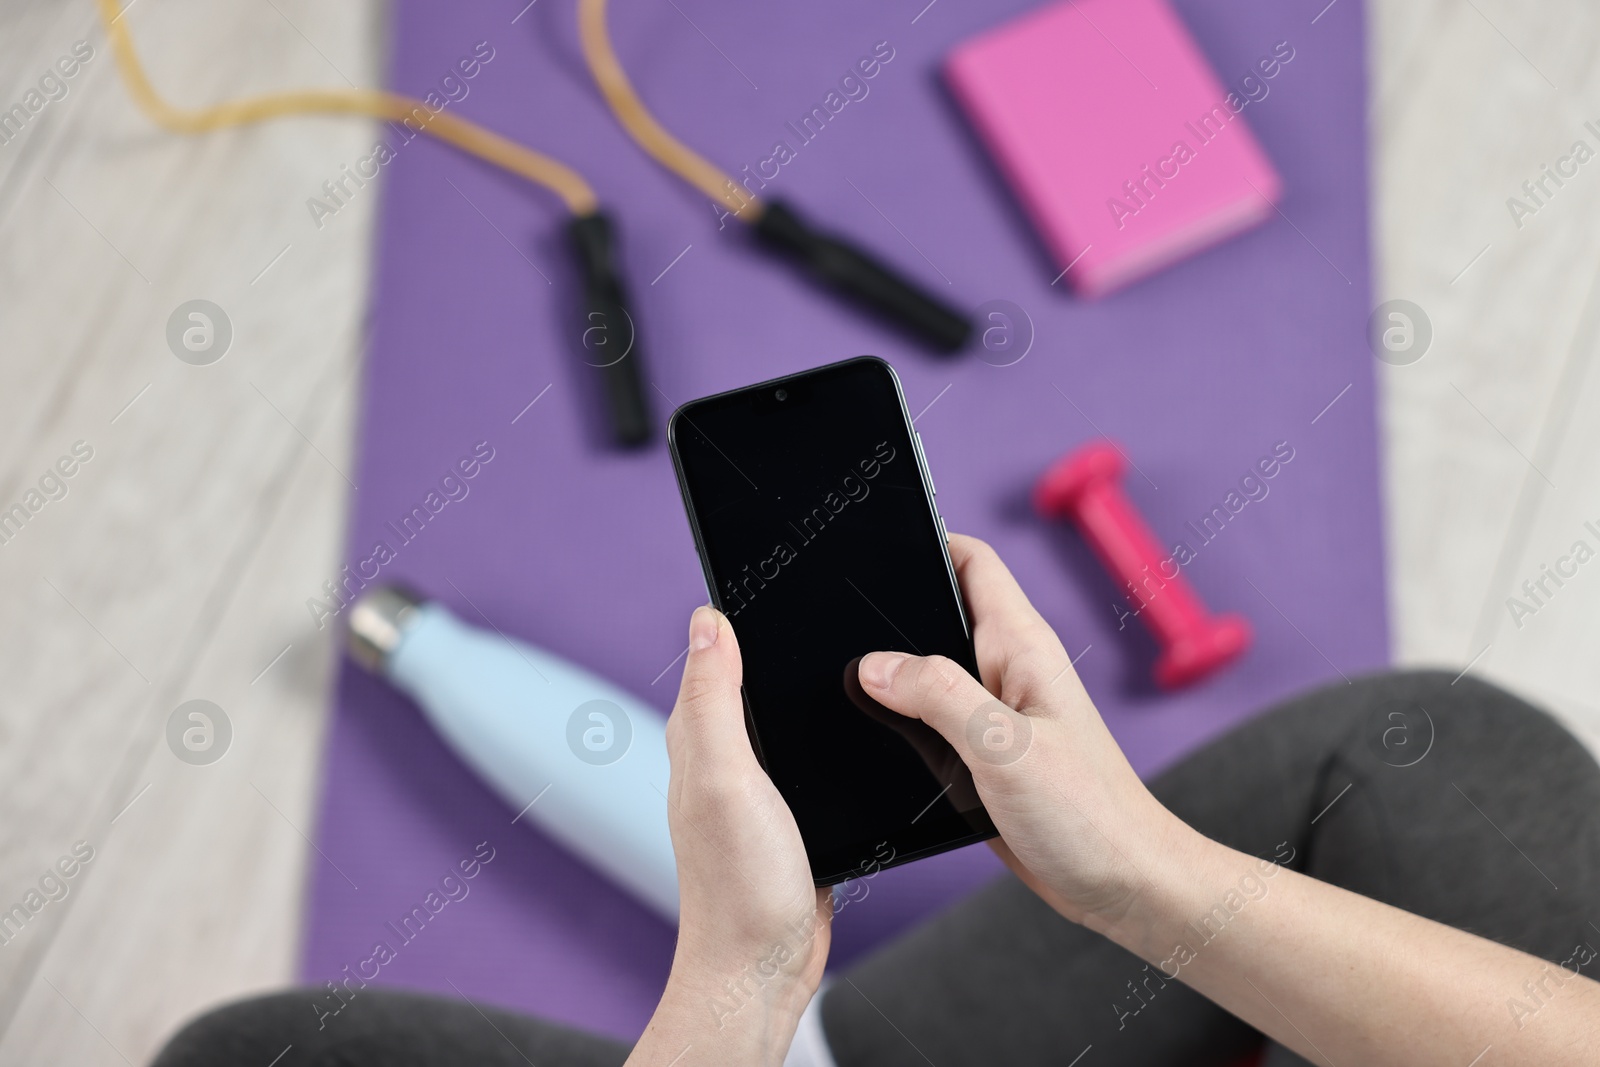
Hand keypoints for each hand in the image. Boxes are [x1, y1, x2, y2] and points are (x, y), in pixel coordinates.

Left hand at [628, 606, 830, 1066]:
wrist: (765, 964)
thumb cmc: (739, 881)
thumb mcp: (725, 776)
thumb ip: (715, 699)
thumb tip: (707, 620)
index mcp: (699, 737)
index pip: (714, 655)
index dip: (739, 613)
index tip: (771, 571)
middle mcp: (722, 757)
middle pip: (750, 678)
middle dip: (776, 641)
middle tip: (819, 597)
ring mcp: (756, 787)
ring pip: (781, 717)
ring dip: (802, 688)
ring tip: (842, 648)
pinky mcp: (789, 814)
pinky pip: (804, 757)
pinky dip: (823, 736)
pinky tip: (856, 726)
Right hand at [858, 534, 1191, 931]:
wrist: (1125, 886)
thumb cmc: (1090, 816)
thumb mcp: (1003, 747)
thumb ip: (937, 695)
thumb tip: (873, 664)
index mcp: (1021, 646)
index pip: (971, 562)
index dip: (924, 541)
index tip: (872, 541)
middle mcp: (1007, 671)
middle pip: (939, 613)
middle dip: (890, 609)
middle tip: (835, 618)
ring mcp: (996, 714)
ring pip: (929, 671)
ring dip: (891, 673)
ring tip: (839, 678)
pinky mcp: (984, 756)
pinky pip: (931, 721)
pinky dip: (899, 722)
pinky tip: (872, 736)